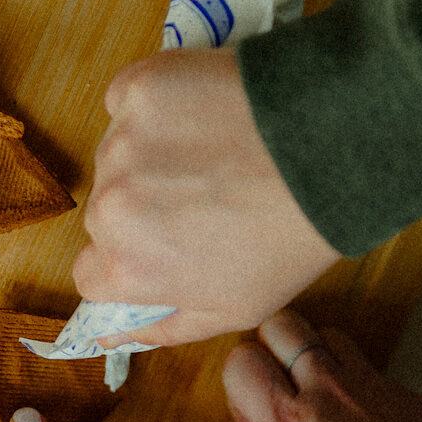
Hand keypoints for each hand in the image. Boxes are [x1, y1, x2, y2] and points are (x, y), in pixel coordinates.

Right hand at [71, 48, 340, 348]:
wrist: (330, 152)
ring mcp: (121, 142)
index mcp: (128, 267)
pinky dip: (156, 109)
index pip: (91, 276)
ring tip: (216, 158)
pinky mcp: (139, 87)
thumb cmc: (291, 238)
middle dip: (143, 212)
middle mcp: (109, 207)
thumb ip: (165, 326)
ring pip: (117, 158)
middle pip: (105, 216)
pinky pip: (128, 102)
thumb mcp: (236, 309)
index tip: (163, 251)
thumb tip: (113, 333)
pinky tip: (205, 118)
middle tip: (205, 202)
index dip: (129, 266)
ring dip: (152, 159)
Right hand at [193, 310, 421, 421]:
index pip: (241, 361)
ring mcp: (367, 385)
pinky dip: (358, 380)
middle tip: (280, 391)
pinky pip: (371, 366)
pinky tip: (363, 421)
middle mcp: (324, 393)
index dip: (239, 383)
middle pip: (281, 325)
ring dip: (316, 355)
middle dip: (272, 349)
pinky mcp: (403, 390)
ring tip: (319, 399)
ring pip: (328, 334)